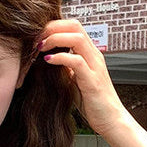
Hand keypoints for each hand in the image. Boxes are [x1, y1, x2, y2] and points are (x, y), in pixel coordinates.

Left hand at [37, 19, 131, 137]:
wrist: (110, 120)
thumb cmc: (92, 102)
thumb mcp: (74, 80)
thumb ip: (66, 68)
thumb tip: (48, 60)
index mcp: (89, 53)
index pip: (72, 26)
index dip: (53, 26)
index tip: (37, 37)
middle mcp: (94, 55)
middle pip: (74, 26)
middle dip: (52, 28)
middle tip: (35, 39)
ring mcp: (95, 66)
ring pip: (77, 38)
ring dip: (55, 39)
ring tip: (40, 48)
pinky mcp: (92, 81)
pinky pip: (77, 61)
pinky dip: (60, 58)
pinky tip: (48, 61)